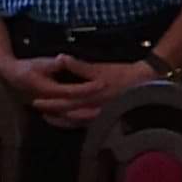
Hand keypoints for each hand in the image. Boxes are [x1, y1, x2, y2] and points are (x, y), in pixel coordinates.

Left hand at [21, 55, 142, 126]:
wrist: (145, 82)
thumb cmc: (122, 74)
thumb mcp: (100, 69)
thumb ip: (79, 66)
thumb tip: (60, 58)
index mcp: (90, 97)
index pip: (64, 102)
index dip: (49, 103)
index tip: (36, 102)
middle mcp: (94, 110)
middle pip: (68, 115)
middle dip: (53, 113)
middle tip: (40, 112)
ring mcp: (101, 116)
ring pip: (77, 122)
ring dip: (62, 120)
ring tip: (51, 118)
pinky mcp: (107, 117)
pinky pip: (87, 123)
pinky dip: (76, 123)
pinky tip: (71, 120)